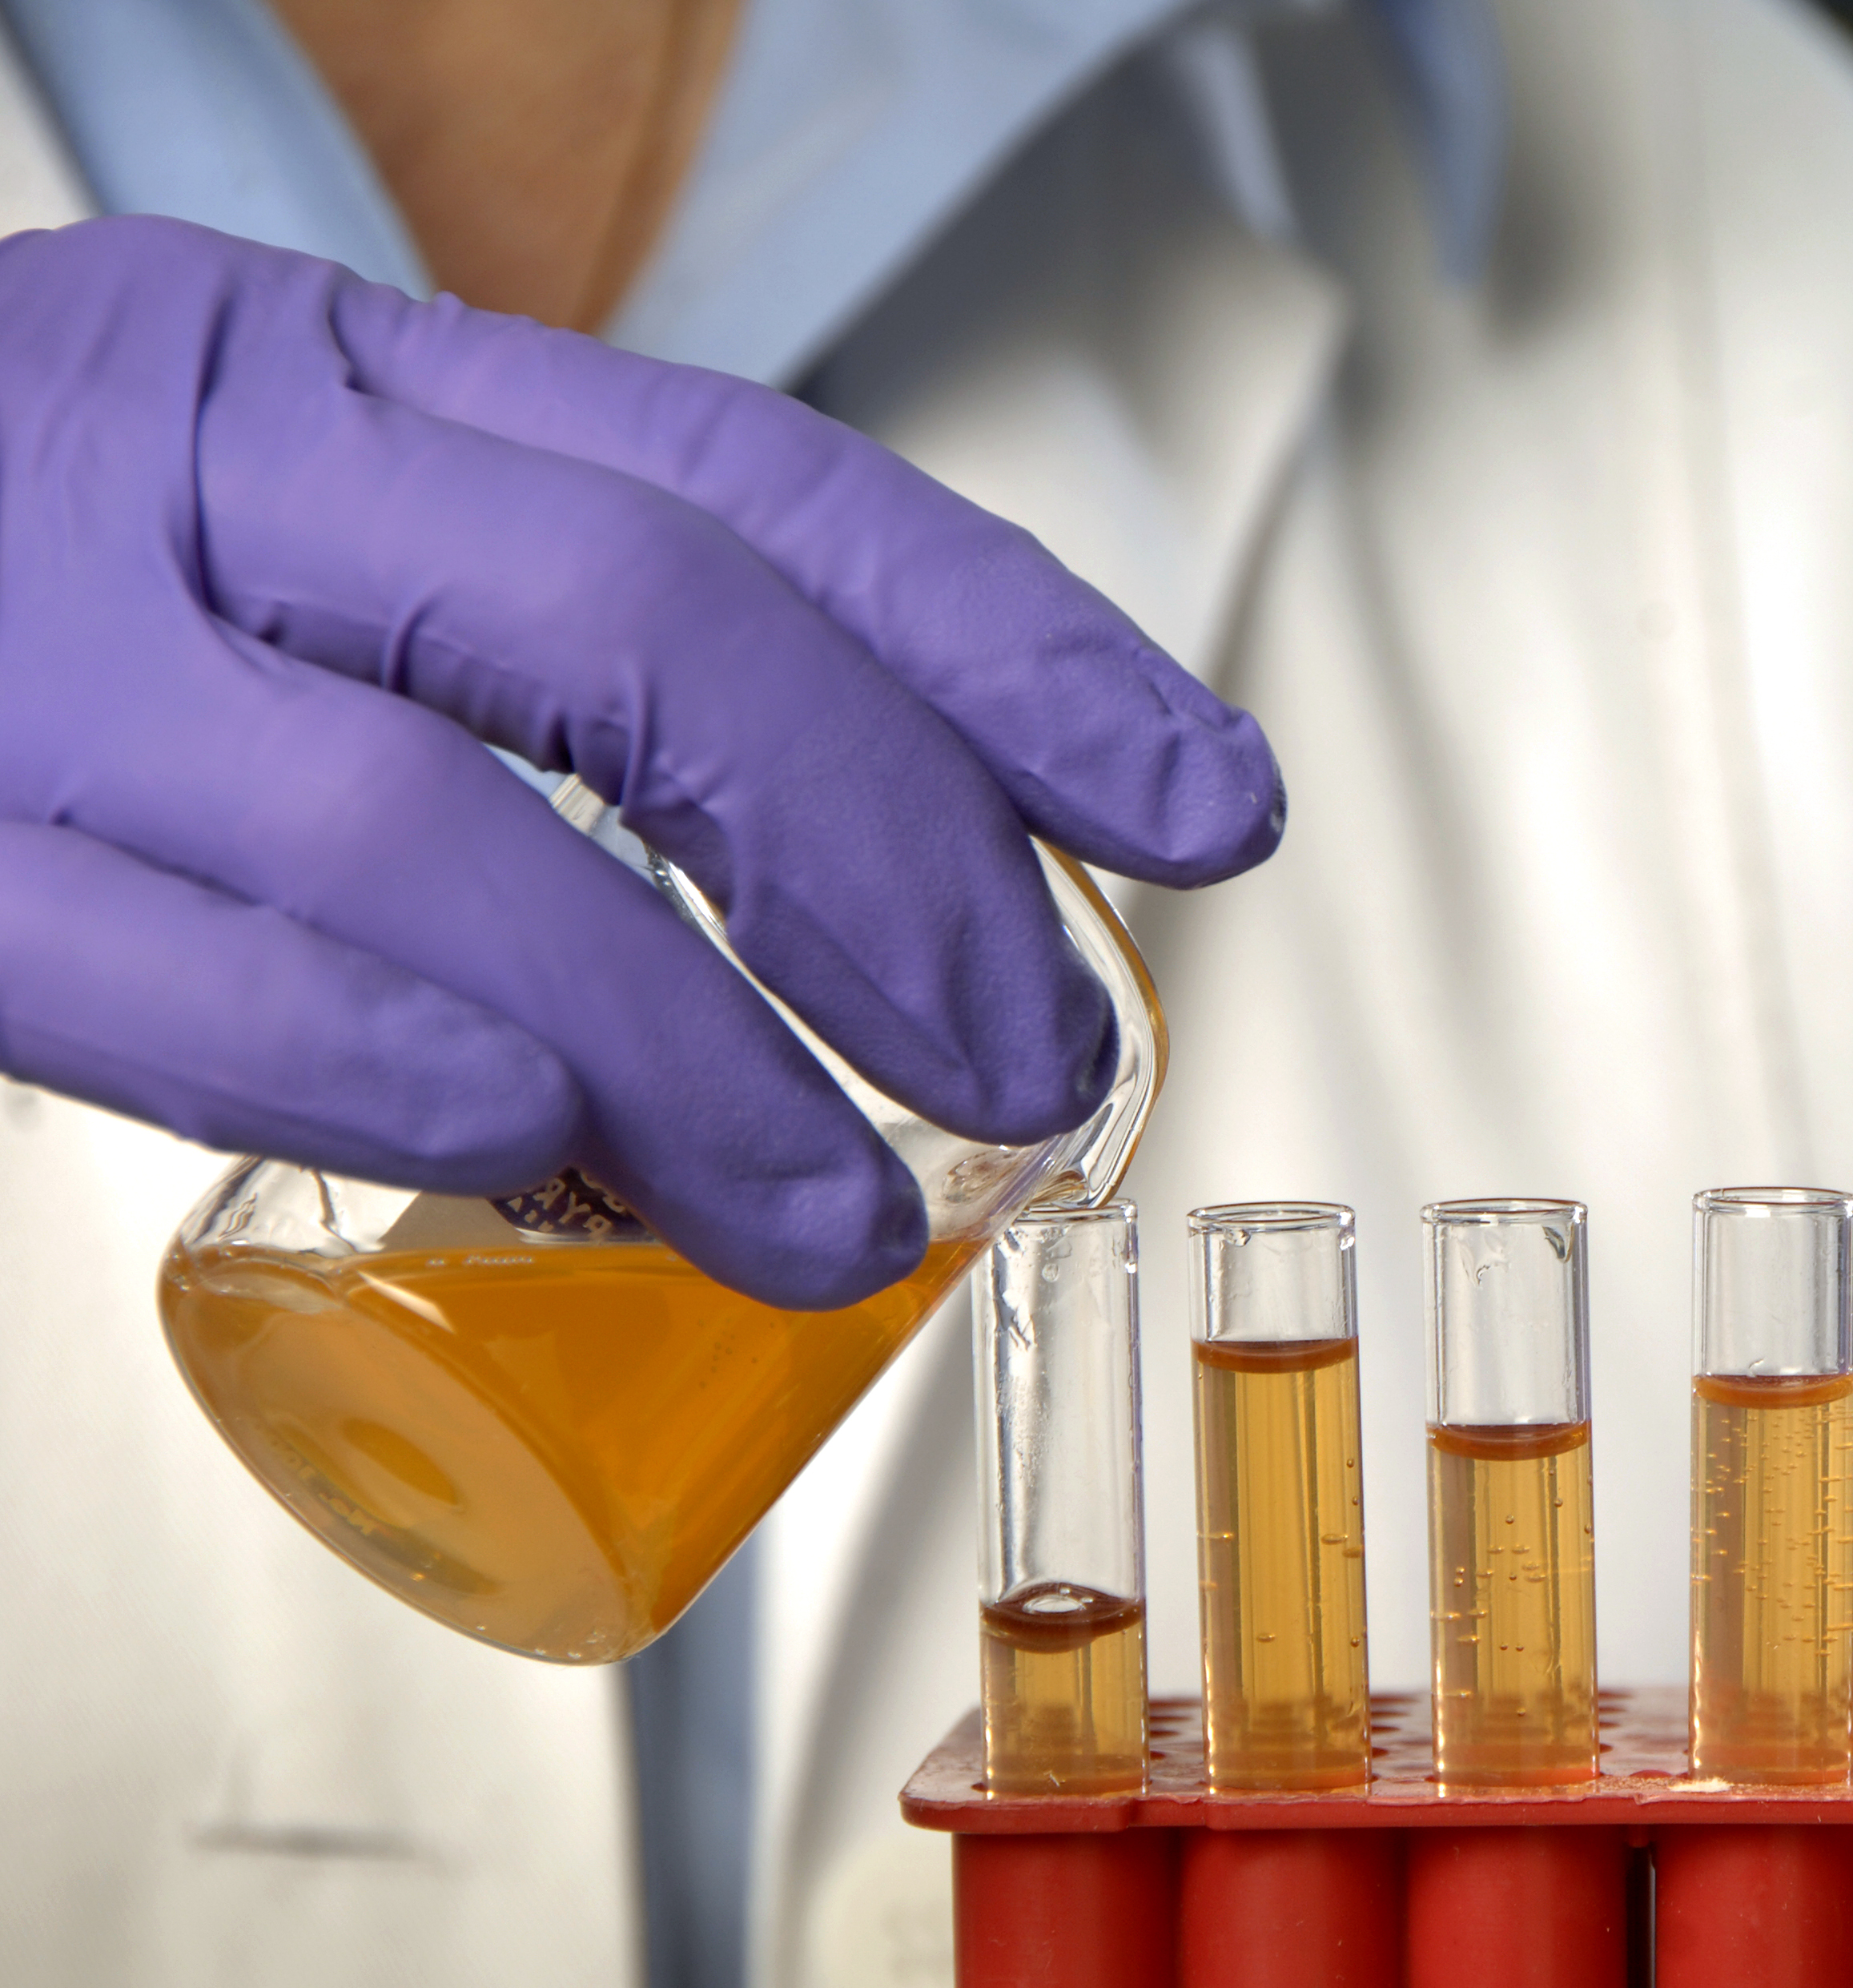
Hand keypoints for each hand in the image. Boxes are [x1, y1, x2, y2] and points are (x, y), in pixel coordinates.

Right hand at [0, 217, 1279, 1305]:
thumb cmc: (11, 605)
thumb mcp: (285, 542)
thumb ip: (525, 669)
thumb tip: (850, 925)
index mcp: (336, 379)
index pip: (761, 484)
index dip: (1014, 652)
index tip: (1203, 800)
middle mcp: (196, 462)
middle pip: (650, 631)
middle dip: (893, 866)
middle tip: (1027, 1058)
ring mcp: (25, 643)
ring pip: (438, 826)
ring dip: (689, 1047)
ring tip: (836, 1212)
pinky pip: (163, 963)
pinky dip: (385, 1067)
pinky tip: (535, 1157)